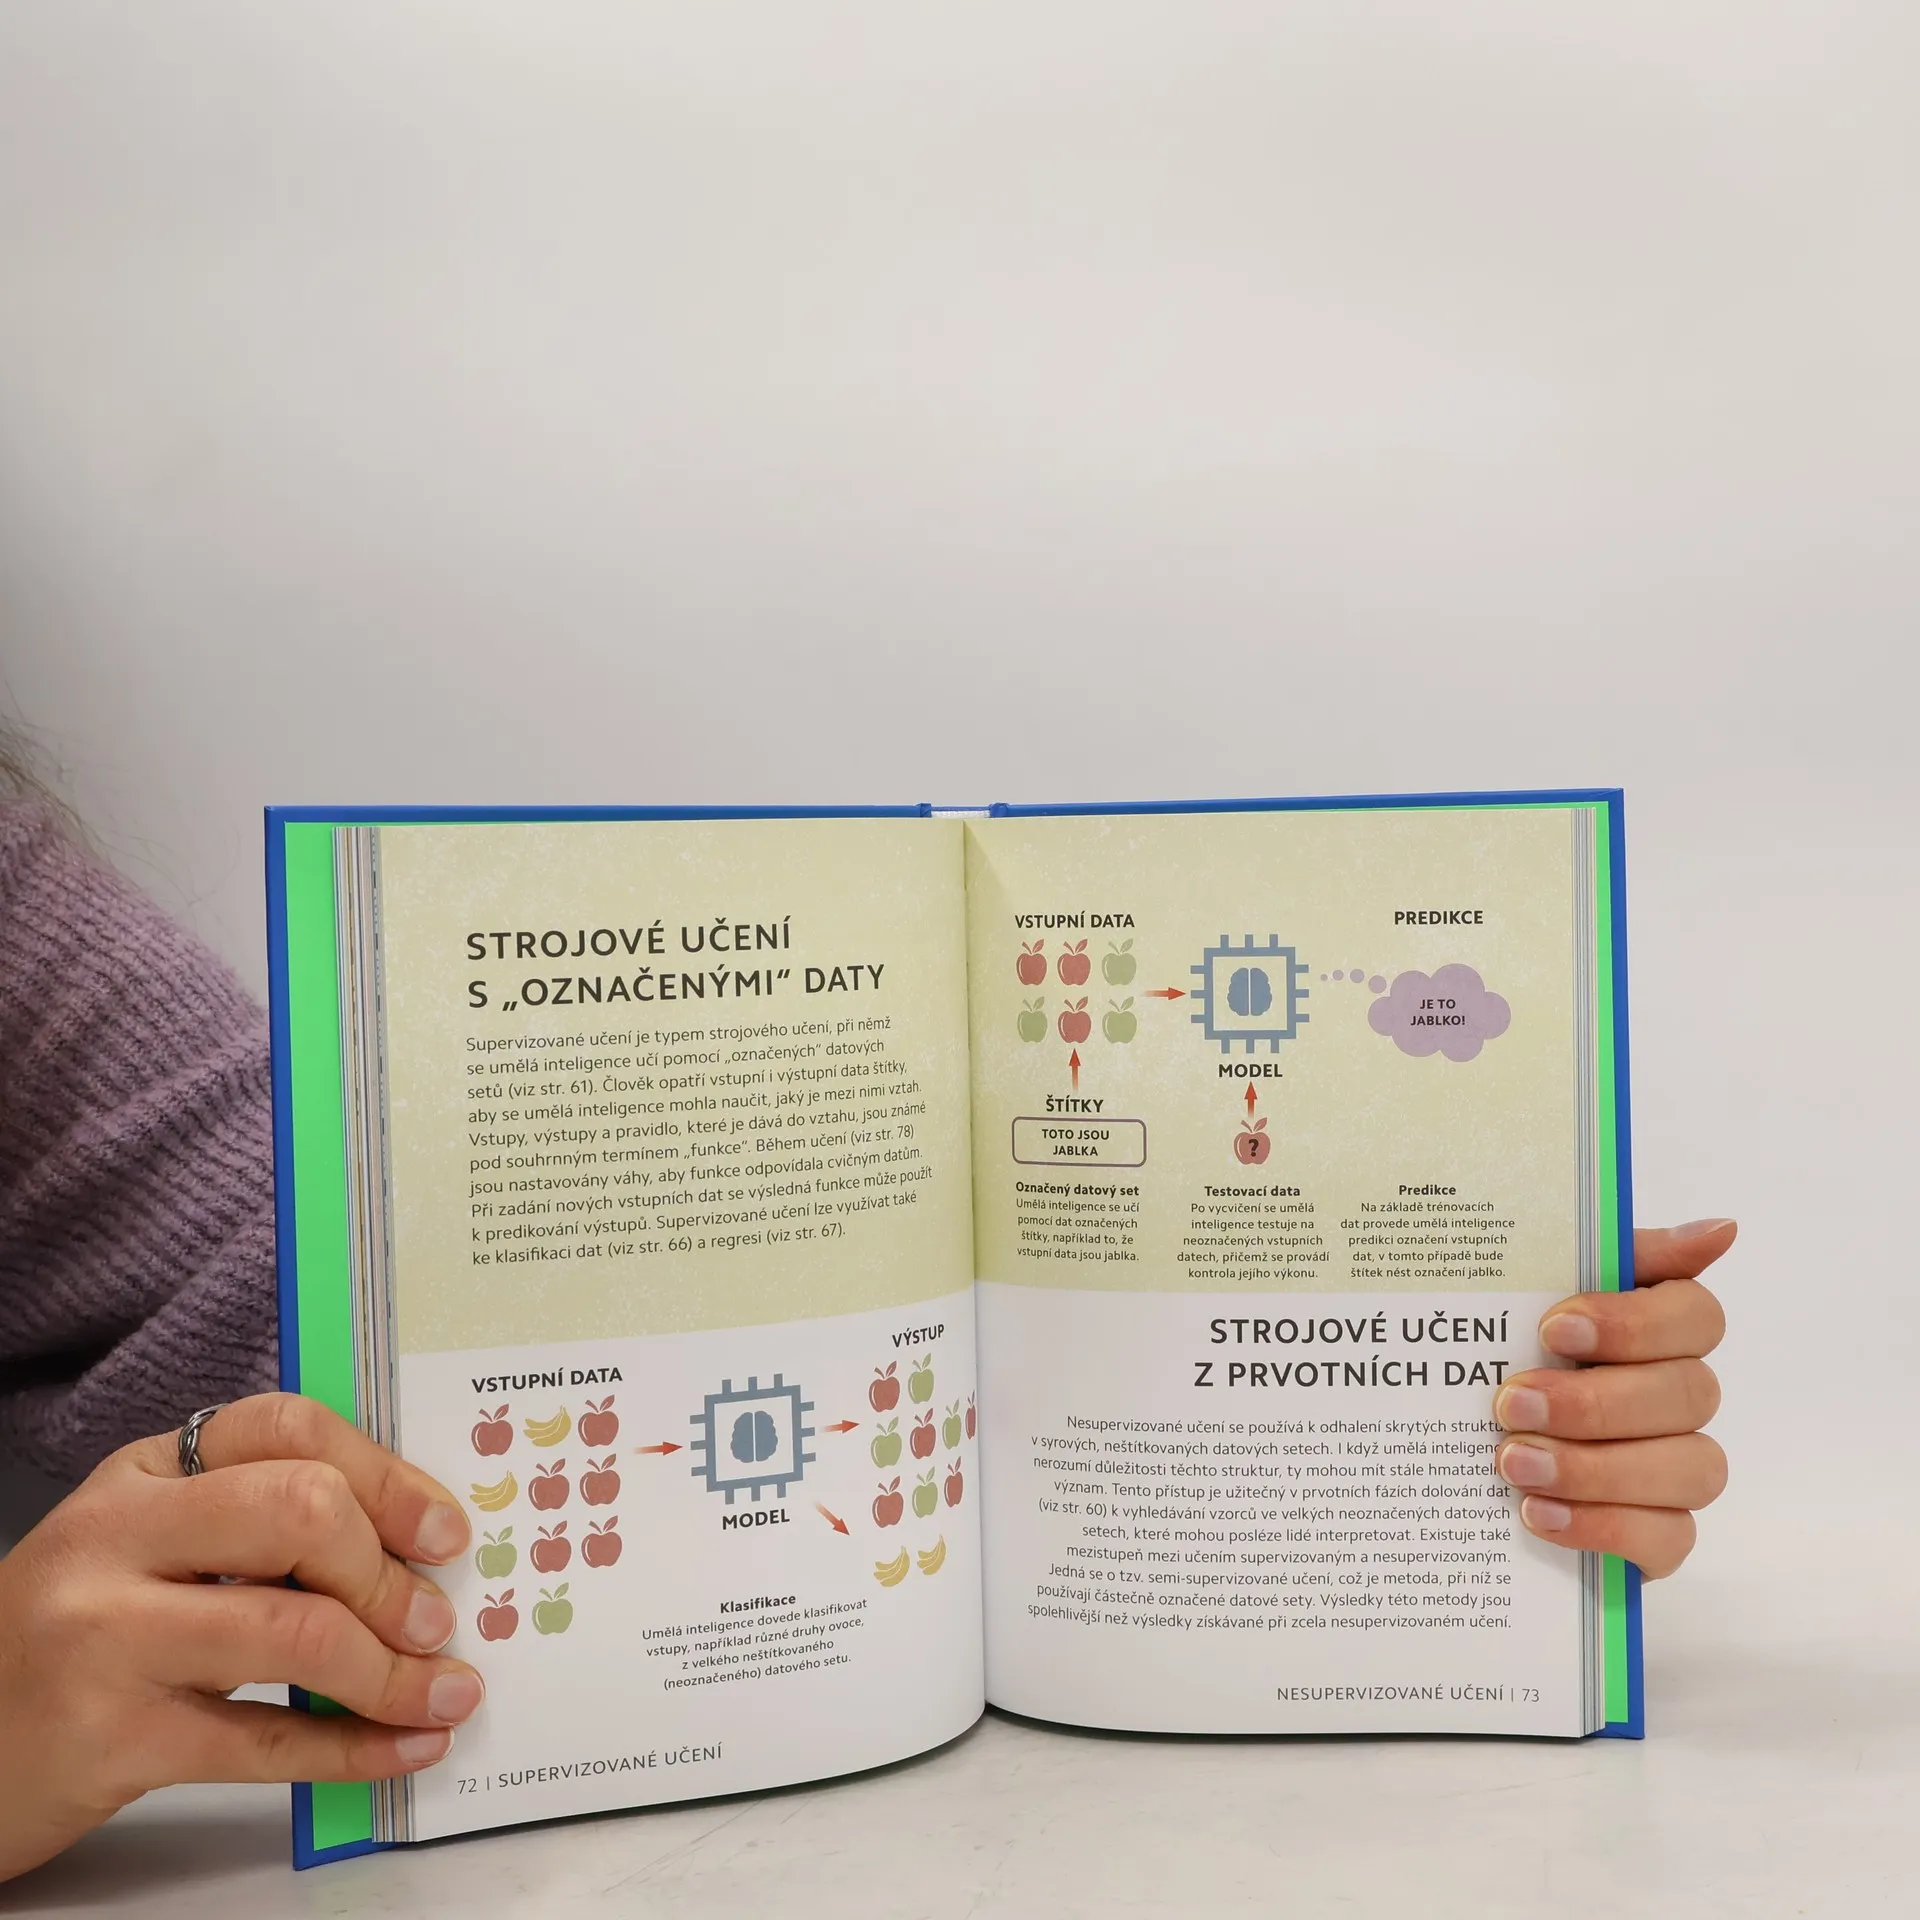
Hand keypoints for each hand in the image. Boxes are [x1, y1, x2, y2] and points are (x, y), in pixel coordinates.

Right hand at [0, 1393, 480, 1883]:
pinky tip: (408, 1746)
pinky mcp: (112, 1741)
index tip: (444, 1532)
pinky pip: (266, 1743)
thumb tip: (416, 1549)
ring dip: (392, 1670)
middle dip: (387, 1573)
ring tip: (443, 1688)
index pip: (286, 1427)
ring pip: (296, 1632)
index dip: (386, 1476)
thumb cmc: (79, 1635)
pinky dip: (357, 1749)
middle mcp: (118, 1540)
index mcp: (143, 1473)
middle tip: (433, 1619)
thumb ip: (257, 1524)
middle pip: (299, 1513)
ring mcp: (108, 1639)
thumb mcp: (151, 1547)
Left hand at [1493, 1219, 1731, 1578]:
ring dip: (1596, 1468)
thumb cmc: (1510, 1347)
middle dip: (1593, 1402)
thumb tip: (1720, 1229)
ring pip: (1690, 1468)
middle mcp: (1681, 1394)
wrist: (1458, 1436)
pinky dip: (1603, 1526)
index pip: (1696, 1316)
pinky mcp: (1661, 1532)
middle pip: (1688, 1395)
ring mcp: (1679, 1467)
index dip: (1632, 1324)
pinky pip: (1669, 1538)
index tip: (1552, 1329)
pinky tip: (1537, 1512)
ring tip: (1512, 1462)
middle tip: (1511, 1405)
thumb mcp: (1536, 1285)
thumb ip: (1613, 1253)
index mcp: (1659, 1326)